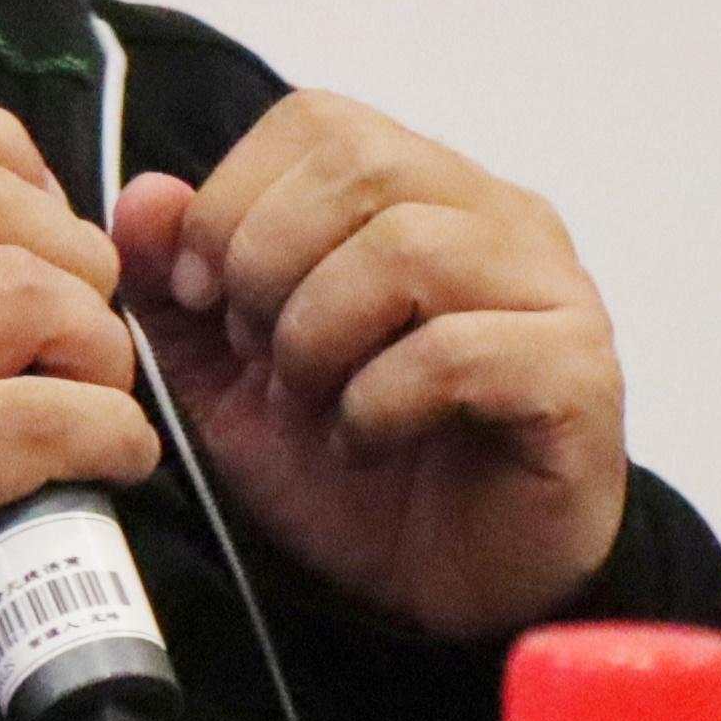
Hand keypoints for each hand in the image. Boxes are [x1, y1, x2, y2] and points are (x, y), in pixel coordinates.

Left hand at [116, 92, 625, 639]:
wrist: (445, 598)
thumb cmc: (355, 473)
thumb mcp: (229, 379)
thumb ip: (178, 285)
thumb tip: (144, 195)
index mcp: (422, 192)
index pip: (321, 121)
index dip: (233, 200)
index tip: (201, 297)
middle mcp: (498, 218)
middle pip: (366, 165)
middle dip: (269, 263)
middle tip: (257, 353)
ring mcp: (551, 290)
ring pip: (411, 248)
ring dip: (320, 336)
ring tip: (312, 403)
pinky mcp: (577, 375)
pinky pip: (460, 350)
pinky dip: (379, 402)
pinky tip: (365, 440)